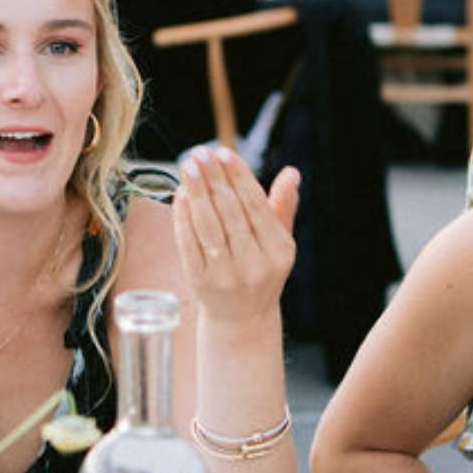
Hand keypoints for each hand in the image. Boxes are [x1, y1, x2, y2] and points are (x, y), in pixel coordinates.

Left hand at [174, 147, 298, 327]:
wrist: (242, 319)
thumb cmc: (262, 271)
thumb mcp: (280, 243)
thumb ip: (283, 207)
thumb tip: (291, 173)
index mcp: (278, 251)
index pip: (256, 205)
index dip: (238, 177)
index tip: (223, 152)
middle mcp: (254, 264)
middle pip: (230, 212)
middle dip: (213, 179)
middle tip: (200, 153)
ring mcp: (225, 275)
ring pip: (208, 226)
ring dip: (197, 193)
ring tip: (188, 166)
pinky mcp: (200, 281)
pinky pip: (189, 244)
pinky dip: (183, 218)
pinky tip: (181, 195)